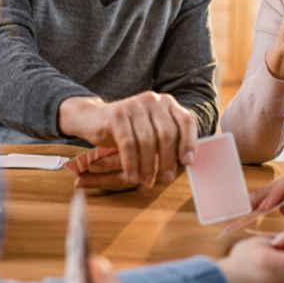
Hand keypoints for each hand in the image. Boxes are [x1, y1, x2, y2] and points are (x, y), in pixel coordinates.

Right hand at [58, 92, 196, 187]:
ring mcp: (134, 105)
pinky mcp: (116, 115)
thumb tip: (186, 163)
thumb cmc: (129, 130)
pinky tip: (132, 176)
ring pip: (147, 141)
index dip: (189, 142)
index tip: (188, 162)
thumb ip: (169, 141)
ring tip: (147, 181)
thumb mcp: (152, 132)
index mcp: (167, 103)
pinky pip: (128, 143)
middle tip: (166, 179)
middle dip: (167, 160)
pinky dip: (131, 163)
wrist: (94, 119)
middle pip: (167, 133)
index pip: (186, 121)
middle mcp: (153, 100)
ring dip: (148, 166)